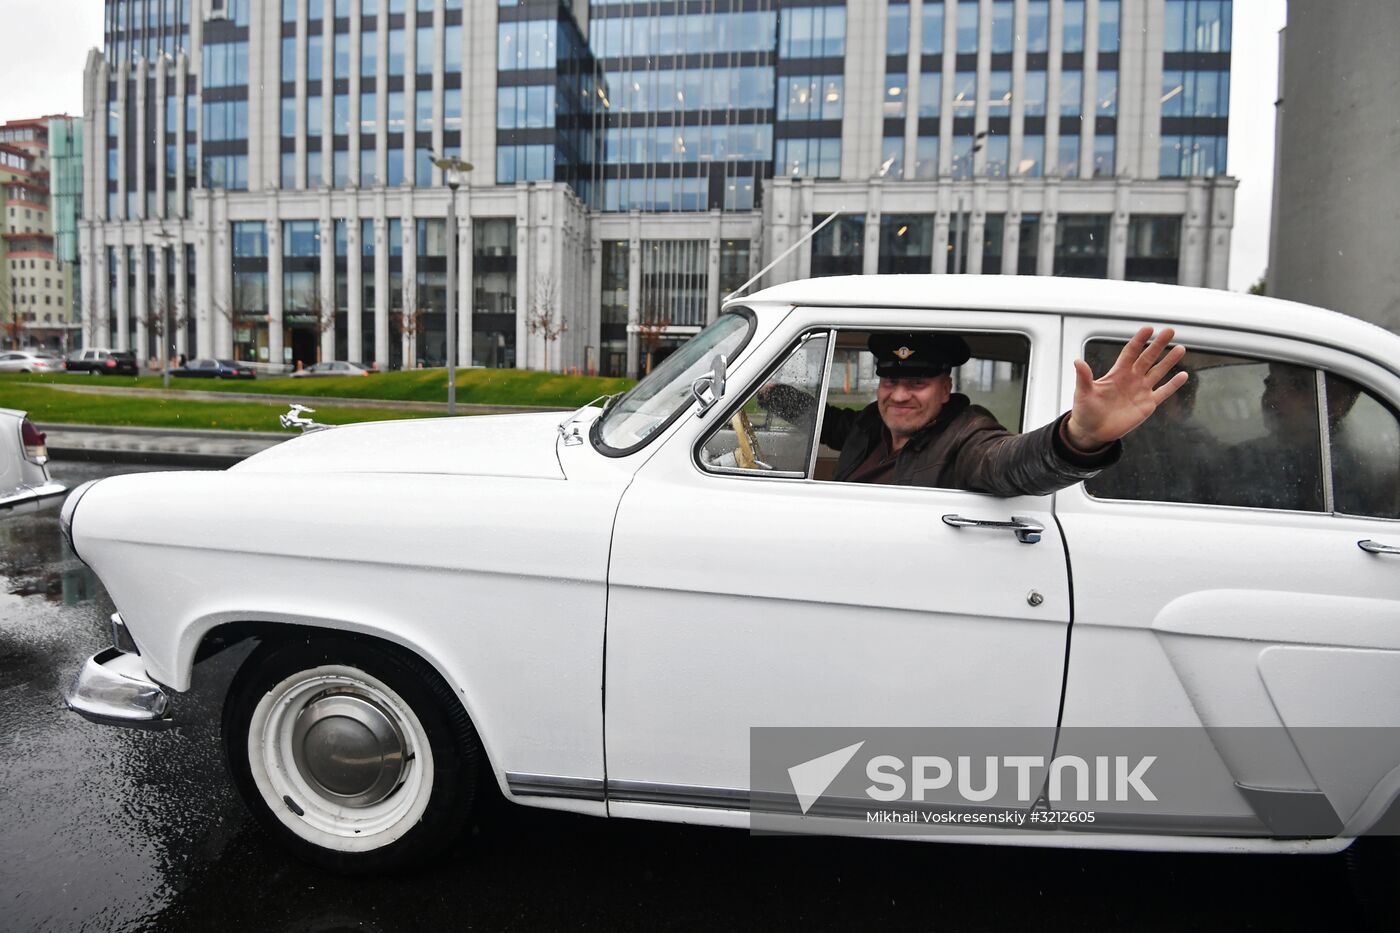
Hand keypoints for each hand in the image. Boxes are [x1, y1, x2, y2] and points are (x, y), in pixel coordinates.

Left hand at [1065, 326, 1188, 449]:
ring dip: (1169, 361)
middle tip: (1170, 331)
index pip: (1130, 352)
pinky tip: (1183, 375)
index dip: (1139, 340)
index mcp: (1117, 373)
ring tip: (1180, 349)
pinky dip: (1173, 385)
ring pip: (1158, 372)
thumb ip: (1084, 377)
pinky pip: (1163, 392)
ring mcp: (1141, 390)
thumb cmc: (1085, 410)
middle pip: (1147, 358)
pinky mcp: (1147, 405)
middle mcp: (1131, 378)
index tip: (1148, 328)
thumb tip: (1077, 361)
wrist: (1092, 431)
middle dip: (1158, 345)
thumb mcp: (1083, 393)